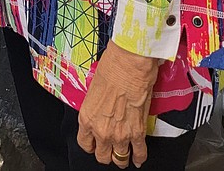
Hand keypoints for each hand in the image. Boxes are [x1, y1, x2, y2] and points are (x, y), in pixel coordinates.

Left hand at [77, 42, 158, 166]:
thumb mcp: (94, 88)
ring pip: (120, 159)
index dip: (91, 145)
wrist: (129, 64)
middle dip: (106, 153)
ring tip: (123, 154)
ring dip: (122, 157)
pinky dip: (139, 157)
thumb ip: (96, 106)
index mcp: (87, 118)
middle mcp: (101, 130)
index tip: (94, 144)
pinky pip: (139, 153)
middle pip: (102, 156)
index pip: (85, 144)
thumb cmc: (111, 68)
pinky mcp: (137, 132)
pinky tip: (138, 157)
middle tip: (109, 149)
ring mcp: (120, 134)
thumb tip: (101, 110)